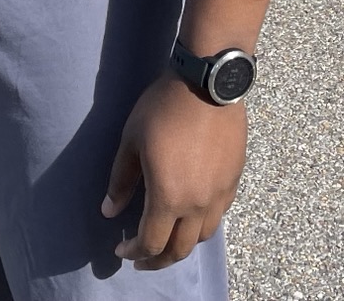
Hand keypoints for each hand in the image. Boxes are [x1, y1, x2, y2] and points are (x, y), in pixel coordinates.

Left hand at [102, 74, 246, 268]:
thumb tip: (110, 212)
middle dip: (158, 260)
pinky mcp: (234, 179)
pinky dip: (202, 223)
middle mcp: (198, 204)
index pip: (151, 243)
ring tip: (167, 237)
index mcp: (168, 197)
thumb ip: (121, 181)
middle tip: (142, 257)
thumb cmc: (163, 109)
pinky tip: (192, 213)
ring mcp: (220, 193)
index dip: (134, 252)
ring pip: (203, 236)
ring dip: (182, 244)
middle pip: (179, 249)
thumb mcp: (131, 142)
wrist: (207, 82)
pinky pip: (219, 215)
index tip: (121, 249)